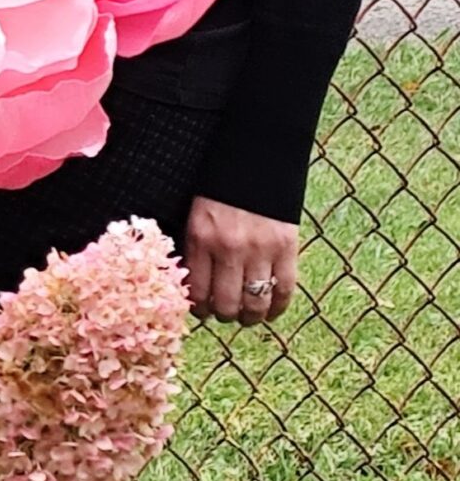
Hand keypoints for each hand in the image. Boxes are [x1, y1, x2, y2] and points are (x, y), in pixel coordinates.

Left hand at [183, 197, 298, 323]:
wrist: (255, 163)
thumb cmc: (219, 193)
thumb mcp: (195, 218)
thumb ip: (195, 250)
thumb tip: (193, 287)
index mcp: (201, 240)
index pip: (198, 291)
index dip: (199, 308)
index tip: (201, 311)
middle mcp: (230, 249)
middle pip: (226, 304)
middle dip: (224, 316)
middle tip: (225, 314)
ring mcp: (261, 251)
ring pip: (256, 303)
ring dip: (250, 317)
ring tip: (247, 317)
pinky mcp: (287, 249)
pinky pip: (284, 289)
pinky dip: (278, 307)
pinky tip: (271, 312)